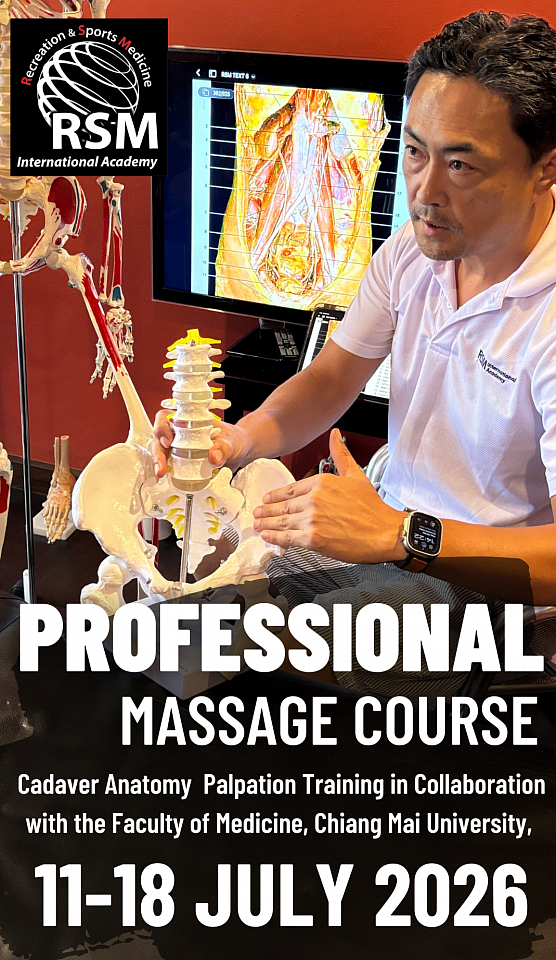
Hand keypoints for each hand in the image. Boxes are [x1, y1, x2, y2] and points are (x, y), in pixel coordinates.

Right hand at [151, 410, 252, 478]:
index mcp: (188, 420)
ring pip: (161, 451)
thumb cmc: (233, 439)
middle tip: (161, 467)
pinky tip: (168, 477)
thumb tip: (213, 456)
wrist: (240, 451)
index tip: (168, 441)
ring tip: (161, 473)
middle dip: (157, 452)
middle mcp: (180, 432)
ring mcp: (180, 447)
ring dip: (159, 462)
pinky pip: (170, 464)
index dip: (162, 428)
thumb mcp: (231, 441)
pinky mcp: (182, 460)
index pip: (166, 418)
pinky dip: (167, 470)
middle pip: (159, 437)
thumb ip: (223, 448)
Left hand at [253, 428, 406, 562]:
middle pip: (283, 505)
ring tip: (258, 524)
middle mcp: (314, 499)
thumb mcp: (356, 475)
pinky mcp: (313, 539)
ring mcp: (312, 519)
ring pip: (282, 521)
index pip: (291, 489)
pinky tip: (267, 536)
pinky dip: (274, 537)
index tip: (268, 499)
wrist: (386, 532)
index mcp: (322, 482)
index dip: (276, 496)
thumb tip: (335, 435)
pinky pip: (287, 537)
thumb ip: (340, 454)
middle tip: (257, 513)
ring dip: (267, 523)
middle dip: (267, 510)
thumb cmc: (373, 508)